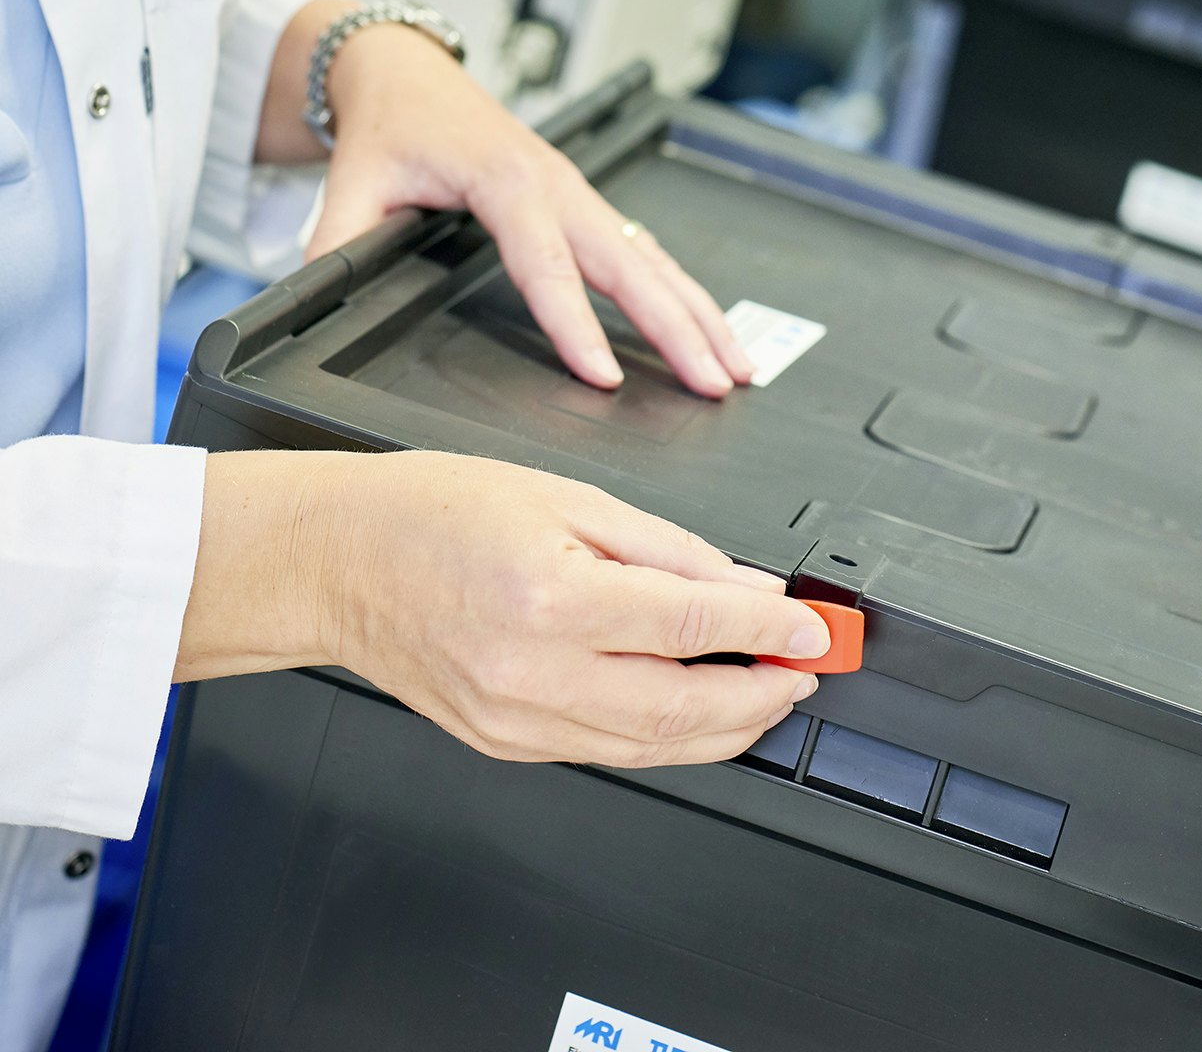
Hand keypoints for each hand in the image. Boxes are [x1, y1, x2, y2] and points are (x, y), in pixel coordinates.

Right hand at [177, 451, 827, 767]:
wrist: (338, 562)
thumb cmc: (434, 513)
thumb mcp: (567, 497)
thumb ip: (665, 549)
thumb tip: (741, 586)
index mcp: (552, 596)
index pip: (694, 621)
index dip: (769, 629)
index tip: (812, 630)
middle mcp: (534, 671)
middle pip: (686, 707)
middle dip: (763, 696)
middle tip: (804, 673)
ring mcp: (517, 720)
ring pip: (654, 746)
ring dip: (728, 729)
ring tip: (768, 696)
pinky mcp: (507, 743)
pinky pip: (610, 752)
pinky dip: (668, 737)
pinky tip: (698, 712)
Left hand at [261, 0, 754, 397]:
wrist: (410, 74)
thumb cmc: (393, 127)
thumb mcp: (353, 184)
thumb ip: (340, 243)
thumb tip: (324, 296)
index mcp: (506, 182)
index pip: (548, 265)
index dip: (577, 324)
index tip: (604, 375)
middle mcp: (559, 186)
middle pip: (631, 265)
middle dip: (677, 327)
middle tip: (713, 380)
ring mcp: (582, 194)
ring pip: (655, 259)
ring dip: (699, 314)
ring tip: (735, 366)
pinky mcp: (590, 205)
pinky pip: (649, 252)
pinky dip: (685, 294)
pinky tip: (710, 330)